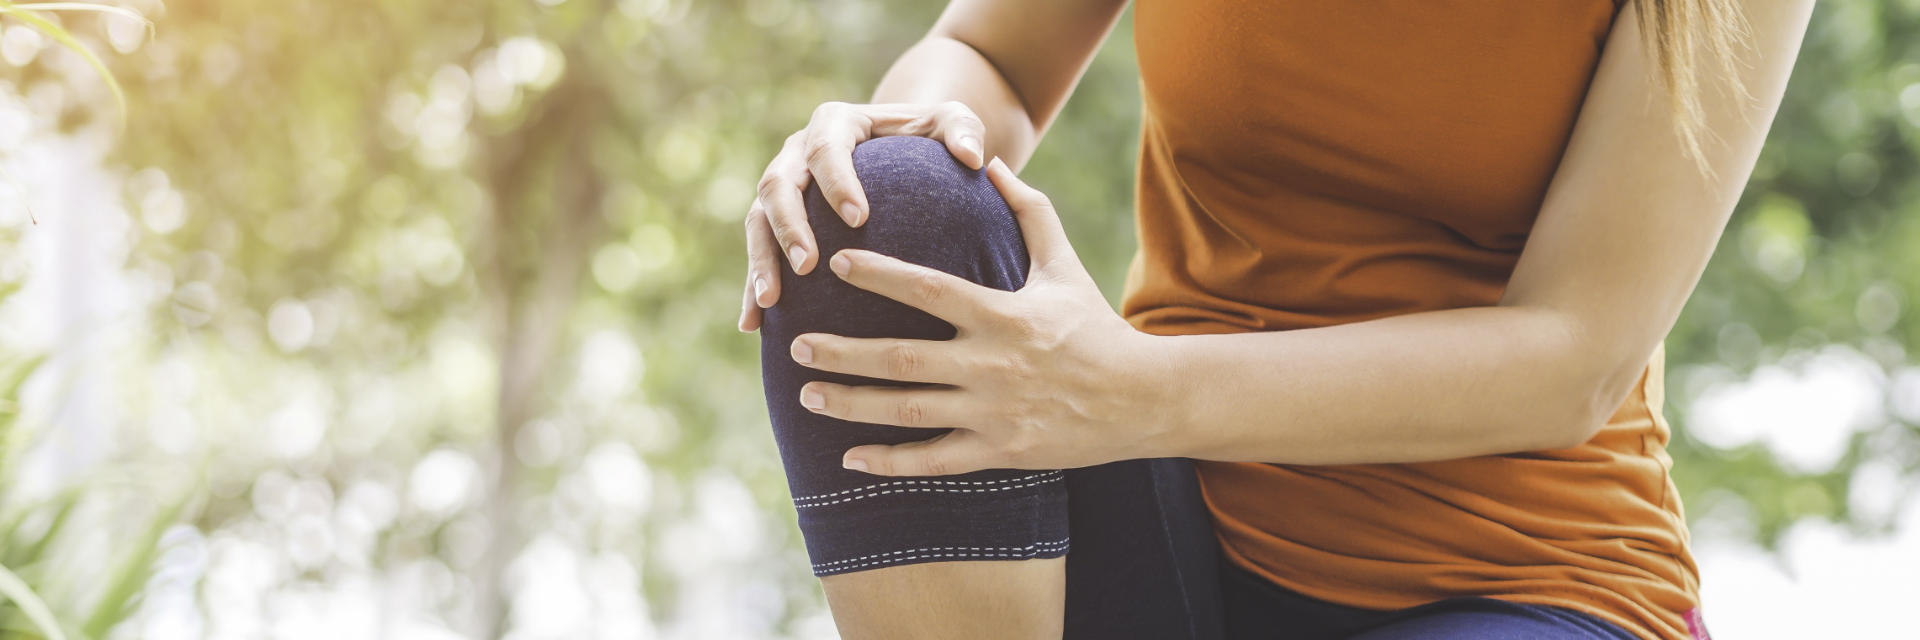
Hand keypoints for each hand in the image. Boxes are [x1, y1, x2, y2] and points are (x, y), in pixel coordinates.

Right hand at [738, 101, 989, 331]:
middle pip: (777, 184)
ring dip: (761, 261)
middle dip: (788, 226)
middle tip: (807, 266)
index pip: (827, 148)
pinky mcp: (775, 220)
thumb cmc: (930, 138)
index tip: (858, 218)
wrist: (901, 150)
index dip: (836, 181)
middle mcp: (797, 152)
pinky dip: (752, 288)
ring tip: (771, 302)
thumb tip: (974, 157)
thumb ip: (963, 130)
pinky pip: (758, 253)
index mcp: (835, 123)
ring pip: (757, 221)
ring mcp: (782, 186)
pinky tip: (754, 325)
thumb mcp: (951, 124)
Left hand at [788, 158, 1169, 475]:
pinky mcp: (1000, 451)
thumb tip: (991, 161)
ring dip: (851, 404)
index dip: (880, 276)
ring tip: (806, 394)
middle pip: (901, 358)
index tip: (837, 263)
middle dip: (842, 353)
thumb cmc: (1095, 326)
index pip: (929, 291)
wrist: (1142, 399)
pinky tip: (849, 457)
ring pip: (907, 411)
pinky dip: (890, 461)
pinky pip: (934, 460)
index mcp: (1002, 315)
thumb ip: (1028, 210)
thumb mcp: (1064, 265)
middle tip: (796, 344)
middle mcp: (992, 364)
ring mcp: (994, 412)